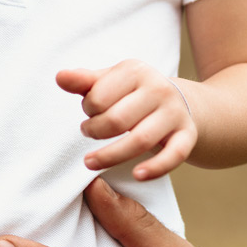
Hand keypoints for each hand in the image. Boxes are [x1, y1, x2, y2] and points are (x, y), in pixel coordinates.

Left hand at [58, 61, 197, 179]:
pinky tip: (137, 176)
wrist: (181, 102)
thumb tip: (59, 77)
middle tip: (87, 133)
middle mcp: (158, 89)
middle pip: (117, 120)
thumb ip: (84, 81)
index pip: (99, 96)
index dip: (88, 109)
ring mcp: (175, 113)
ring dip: (111, 155)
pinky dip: (155, 168)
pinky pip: (174, 155)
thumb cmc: (133, 93)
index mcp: (135, 71)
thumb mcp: (109, 81)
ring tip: (90, 161)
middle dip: (95, 131)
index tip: (90, 112)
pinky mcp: (187, 135)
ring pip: (140, 140)